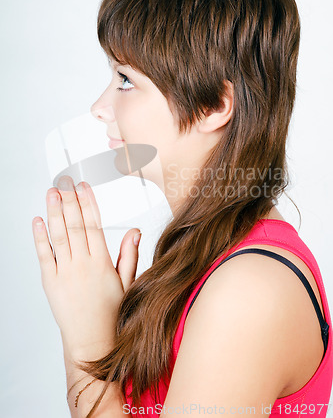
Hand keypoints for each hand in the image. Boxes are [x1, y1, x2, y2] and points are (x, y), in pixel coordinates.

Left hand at [32, 175, 140, 359]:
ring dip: (54, 212)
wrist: (92, 341)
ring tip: (51, 192)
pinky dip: (39, 237)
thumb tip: (134, 230)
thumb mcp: (128, 282)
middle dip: (69, 200)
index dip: (88, 203)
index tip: (84, 186)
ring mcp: (65, 273)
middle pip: (75, 225)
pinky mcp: (50, 282)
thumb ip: (129, 254)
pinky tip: (37, 221)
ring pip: (59, 236)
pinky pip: (44, 256)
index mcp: (102, 262)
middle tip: (64, 180)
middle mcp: (82, 264)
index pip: (94, 224)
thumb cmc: (111, 313)